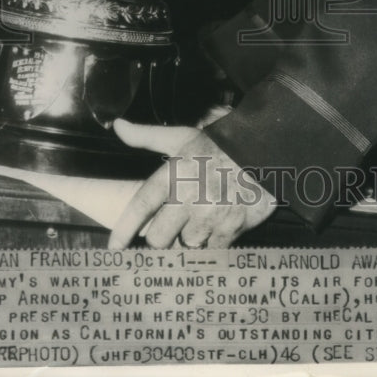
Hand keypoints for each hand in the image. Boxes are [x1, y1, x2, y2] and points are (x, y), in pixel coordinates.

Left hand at [108, 121, 276, 248]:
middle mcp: (189, 197)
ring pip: (186, 246)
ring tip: (199, 222)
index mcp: (173, 174)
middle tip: (170, 228)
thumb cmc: (217, 145)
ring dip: (188, 240)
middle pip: (159, 239)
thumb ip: (146, 136)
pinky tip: (216, 228)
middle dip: (161, 237)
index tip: (114, 248)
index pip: (141, 206)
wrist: (262, 150)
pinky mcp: (231, 229)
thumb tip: (117, 126)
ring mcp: (210, 215)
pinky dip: (211, 244)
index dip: (124, 230)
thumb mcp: (181, 136)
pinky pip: (211, 250)